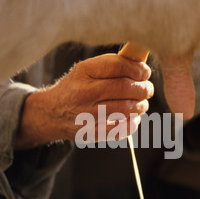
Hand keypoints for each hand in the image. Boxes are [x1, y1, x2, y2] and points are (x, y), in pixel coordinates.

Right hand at [15, 53, 153, 149]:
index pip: (117, 66)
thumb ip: (113, 65)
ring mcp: (86, 116)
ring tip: (141, 103)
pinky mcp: (90, 133)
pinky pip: (121, 130)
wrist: (51, 113)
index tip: (145, 72)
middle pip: (124, 88)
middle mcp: (83, 93)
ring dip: (140, 106)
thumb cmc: (77, 87)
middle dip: (143, 88)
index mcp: (83, 72)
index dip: (137, 69)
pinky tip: (133, 118)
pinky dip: (133, 123)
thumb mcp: (87, 70)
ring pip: (126, 110)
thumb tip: (142, 65)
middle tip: (148, 89)